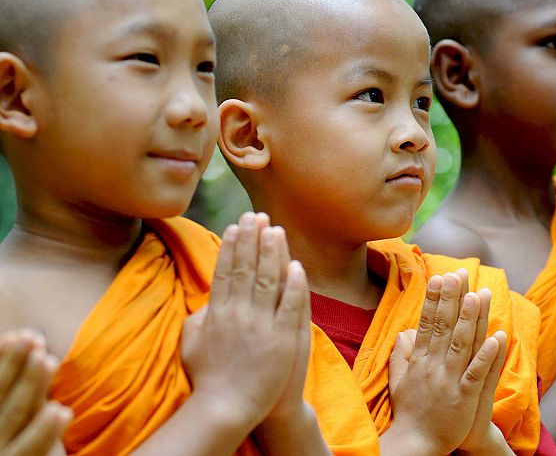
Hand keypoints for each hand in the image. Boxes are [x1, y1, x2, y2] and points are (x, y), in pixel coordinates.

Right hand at [0, 330, 71, 455]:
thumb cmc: (29, 435)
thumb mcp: (23, 408)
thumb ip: (20, 379)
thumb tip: (22, 336)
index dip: (3, 359)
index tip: (19, 333)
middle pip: (0, 393)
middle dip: (15, 363)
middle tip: (34, 337)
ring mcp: (2, 450)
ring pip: (15, 414)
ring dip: (32, 385)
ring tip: (49, 360)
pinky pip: (33, 448)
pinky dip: (46, 430)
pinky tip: (62, 411)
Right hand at [181, 212, 309, 431]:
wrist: (227, 408)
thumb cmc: (208, 378)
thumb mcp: (192, 342)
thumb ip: (199, 316)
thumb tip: (205, 296)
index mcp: (217, 313)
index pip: (225, 271)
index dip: (231, 246)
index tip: (236, 225)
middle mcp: (238, 314)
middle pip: (245, 268)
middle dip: (252, 239)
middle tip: (256, 215)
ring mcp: (261, 326)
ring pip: (267, 281)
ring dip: (272, 253)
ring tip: (275, 229)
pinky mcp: (282, 340)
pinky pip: (289, 306)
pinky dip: (293, 285)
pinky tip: (296, 266)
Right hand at [383, 270, 505, 454]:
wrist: (417, 444)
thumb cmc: (410, 411)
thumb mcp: (398, 380)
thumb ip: (401, 355)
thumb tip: (403, 332)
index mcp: (419, 360)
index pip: (427, 323)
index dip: (433, 299)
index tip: (439, 277)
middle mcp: (432, 366)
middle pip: (444, 327)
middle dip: (452, 299)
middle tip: (459, 274)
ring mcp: (448, 381)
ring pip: (461, 344)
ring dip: (470, 319)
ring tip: (478, 295)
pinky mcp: (464, 398)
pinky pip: (477, 373)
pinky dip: (488, 356)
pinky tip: (498, 337)